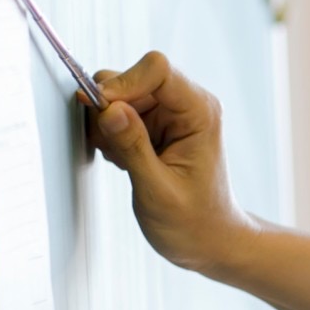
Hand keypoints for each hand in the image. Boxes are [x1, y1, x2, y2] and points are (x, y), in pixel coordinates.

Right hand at [84, 50, 252, 274]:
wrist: (208, 239)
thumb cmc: (194, 221)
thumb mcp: (158, 191)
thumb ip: (133, 147)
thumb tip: (109, 109)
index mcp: (200, 113)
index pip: (158, 70)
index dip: (124, 83)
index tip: (101, 110)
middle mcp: (186, 106)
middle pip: (131, 78)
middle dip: (110, 109)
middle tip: (113, 148)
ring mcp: (168, 115)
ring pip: (117, 96)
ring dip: (108, 127)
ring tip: (124, 162)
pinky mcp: (152, 126)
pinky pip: (115, 115)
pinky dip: (109, 136)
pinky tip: (125, 162)